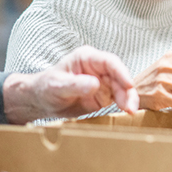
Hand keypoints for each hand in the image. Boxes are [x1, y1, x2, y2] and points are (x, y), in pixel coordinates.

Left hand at [3, 46, 138, 123]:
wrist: (41, 101)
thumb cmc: (45, 87)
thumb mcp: (57, 86)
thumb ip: (75, 84)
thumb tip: (96, 84)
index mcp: (87, 58)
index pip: (109, 62)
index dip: (121, 72)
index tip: (128, 85)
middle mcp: (98, 68)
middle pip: (119, 76)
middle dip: (127, 90)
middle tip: (130, 107)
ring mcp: (102, 82)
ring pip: (122, 88)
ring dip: (128, 99)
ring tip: (130, 111)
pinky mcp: (104, 96)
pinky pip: (118, 99)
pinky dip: (124, 105)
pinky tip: (127, 113)